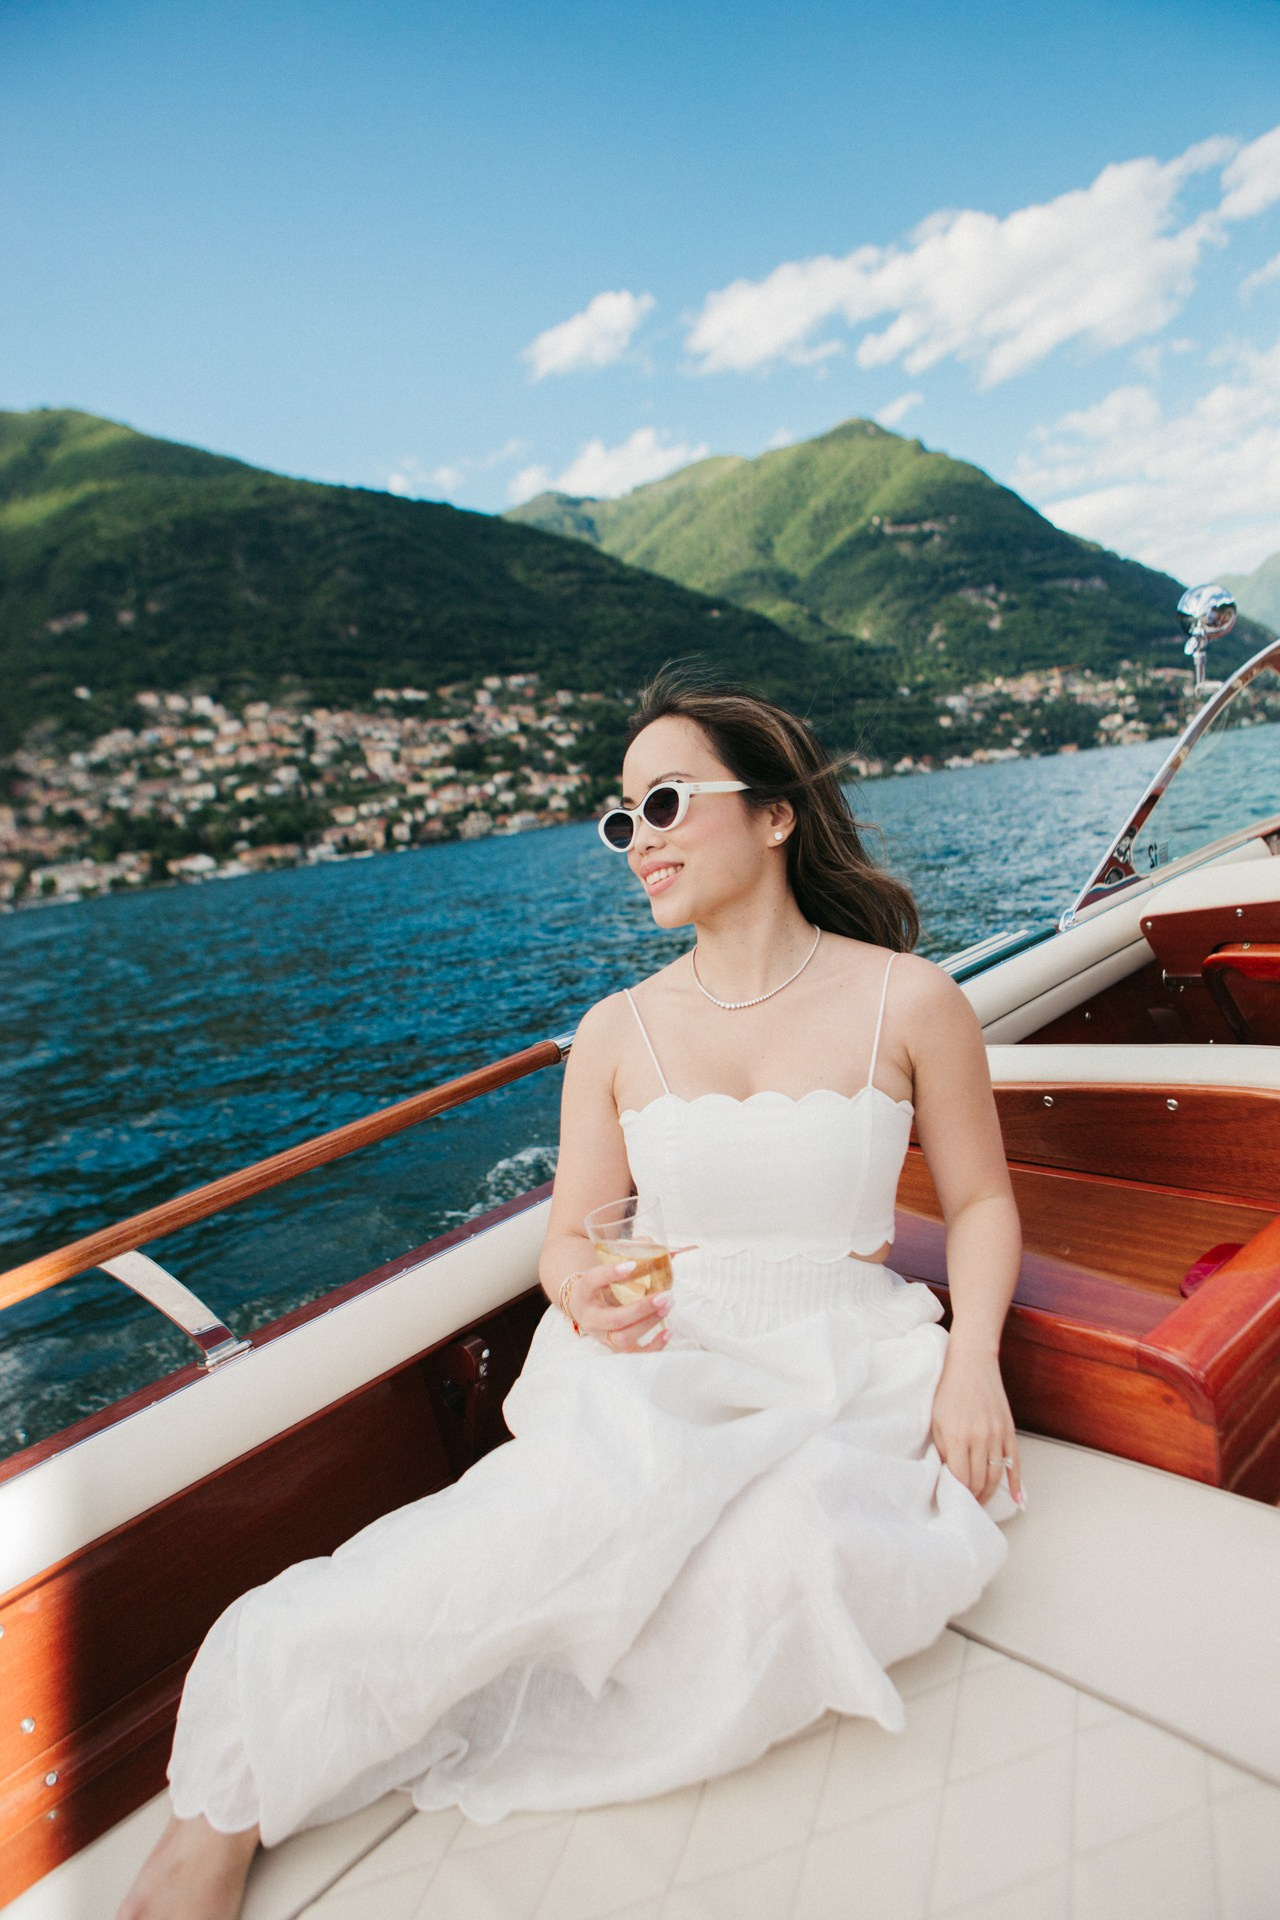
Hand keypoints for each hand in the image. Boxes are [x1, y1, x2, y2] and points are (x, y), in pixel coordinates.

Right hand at [565, 1262, 671, 1353]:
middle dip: (642, 1309)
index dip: (610, 1273)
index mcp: (584, 1292)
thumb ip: (634, 1254)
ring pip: (623, 1338)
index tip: (633, 1265)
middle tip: (666, 1295)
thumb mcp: (607, 1266)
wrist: (583, 1305)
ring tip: (668, 1305)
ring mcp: (601, 1335)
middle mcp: (590, 1317)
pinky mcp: (614, 1347)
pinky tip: (669, 1330)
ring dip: (649, 1323)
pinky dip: (654, 1346)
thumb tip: (673, 1252)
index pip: (592, 1282)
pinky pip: (633, 1353)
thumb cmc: (601, 1283)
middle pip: (614, 1319)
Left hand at [930, 1342, 1021, 1505]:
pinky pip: (1015, 1462)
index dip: (957, 1493)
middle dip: (973, 1497)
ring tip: (982, 1503)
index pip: (960, 1477)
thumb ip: (943, 1448)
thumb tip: (949, 1474)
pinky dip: (1016, 1483)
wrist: (972, 1364)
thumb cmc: (949, 1390)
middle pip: (979, 1480)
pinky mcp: (1009, 1430)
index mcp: (958, 1436)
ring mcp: (997, 1434)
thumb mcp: (937, 1419)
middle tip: (967, 1506)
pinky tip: (1016, 1498)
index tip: (953, 1500)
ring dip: (989, 1493)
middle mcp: (980, 1437)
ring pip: (996, 1475)